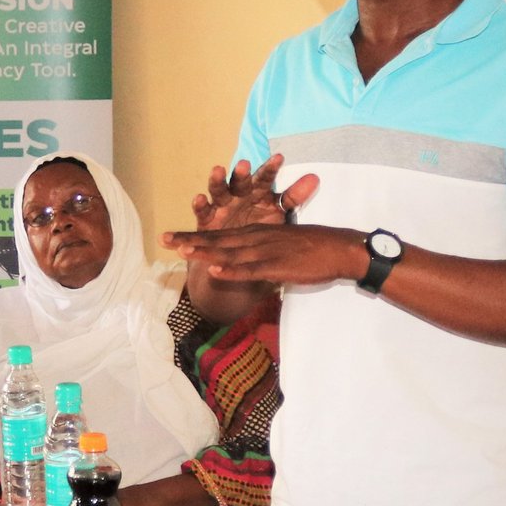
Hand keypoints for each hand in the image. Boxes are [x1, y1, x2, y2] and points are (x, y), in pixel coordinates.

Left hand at [162, 221, 367, 286]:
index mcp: (256, 233)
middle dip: (190, 240)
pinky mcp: (278, 265)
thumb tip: (248, 265)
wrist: (341, 249)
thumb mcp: (281, 248)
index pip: (220, 235)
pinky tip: (215, 271)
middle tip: (163, 240)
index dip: (195, 237)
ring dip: (205, 252)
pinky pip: (251, 269)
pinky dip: (232, 270)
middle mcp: (257, 238)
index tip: (172, 238)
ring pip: (229, 252)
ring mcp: (266, 251)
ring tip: (181, 251)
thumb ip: (262, 256)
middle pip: (218, 240)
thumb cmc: (313, 249)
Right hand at [191, 155, 319, 231]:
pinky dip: (199, 205)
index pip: (265, 178)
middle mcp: (238, 194)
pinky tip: (198, 198)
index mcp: (256, 191)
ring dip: (217, 180)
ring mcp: (220, 204)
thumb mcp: (278, 212)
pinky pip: (202, 210)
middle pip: (239, 181)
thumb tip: (316, 178)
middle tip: (244, 163)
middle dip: (240, 172)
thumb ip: (294, 196)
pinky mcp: (206, 218)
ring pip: (218, 190)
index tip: (279, 157)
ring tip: (217, 170)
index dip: (271, 168)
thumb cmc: (260, 228)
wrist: (238, 254)